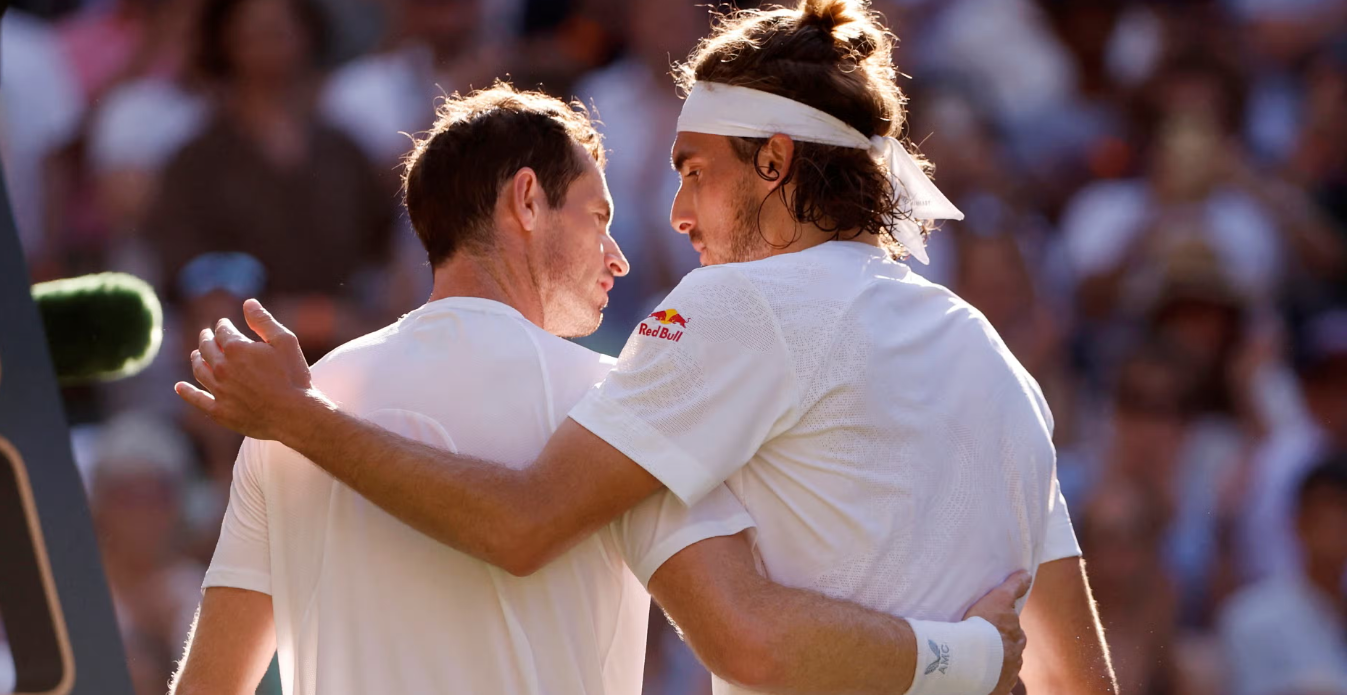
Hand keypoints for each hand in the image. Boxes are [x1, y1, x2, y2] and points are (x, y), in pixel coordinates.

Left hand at [175, 299, 326, 440]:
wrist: (293, 414)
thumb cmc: (293, 376)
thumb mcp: (285, 341)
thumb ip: (264, 321)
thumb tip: (248, 303)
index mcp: (236, 348)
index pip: (223, 331)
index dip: (223, 325)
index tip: (225, 324)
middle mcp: (222, 367)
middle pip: (207, 348)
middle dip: (206, 338)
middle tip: (206, 334)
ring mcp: (219, 390)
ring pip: (199, 370)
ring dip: (196, 359)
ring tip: (196, 354)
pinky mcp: (219, 411)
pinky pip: (197, 399)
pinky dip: (186, 392)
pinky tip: (179, 387)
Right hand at [963, 570, 1031, 694]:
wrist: (971, 656)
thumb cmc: (984, 625)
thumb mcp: (998, 600)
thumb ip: (1013, 587)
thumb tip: (1027, 573)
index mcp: (1017, 639)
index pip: (1015, 634)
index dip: (1006, 630)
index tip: (994, 629)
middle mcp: (1016, 659)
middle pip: (1011, 653)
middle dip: (1003, 650)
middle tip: (985, 646)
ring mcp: (1006, 676)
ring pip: (1004, 670)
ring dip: (996, 667)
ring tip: (978, 663)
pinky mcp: (997, 690)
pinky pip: (998, 689)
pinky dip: (994, 686)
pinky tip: (984, 683)